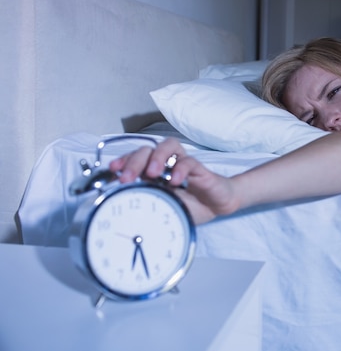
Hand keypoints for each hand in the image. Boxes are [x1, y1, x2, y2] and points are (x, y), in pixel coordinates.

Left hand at [109, 138, 239, 223]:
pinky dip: (181, 168)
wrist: (216, 206)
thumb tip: (123, 205)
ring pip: (168, 146)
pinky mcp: (199, 169)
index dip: (123, 162)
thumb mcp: (162, 207)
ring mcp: (182, 164)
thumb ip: (146, 202)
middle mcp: (166, 164)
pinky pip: (189, 161)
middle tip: (127, 178)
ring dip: (157, 157)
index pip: (134, 159)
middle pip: (147, 150)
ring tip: (152, 172)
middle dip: (134, 161)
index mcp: (153, 173)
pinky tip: (176, 180)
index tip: (113, 170)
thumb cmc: (188, 205)